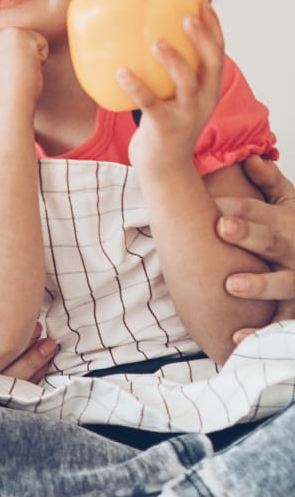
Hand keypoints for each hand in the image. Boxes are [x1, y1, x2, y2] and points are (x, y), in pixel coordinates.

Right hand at [0, 28, 46, 117]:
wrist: (3, 109)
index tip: (0, 81)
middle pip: (3, 45)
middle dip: (9, 58)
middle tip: (10, 80)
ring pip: (21, 43)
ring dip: (24, 59)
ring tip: (18, 78)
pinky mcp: (16, 34)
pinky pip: (39, 44)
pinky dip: (40, 60)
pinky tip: (28, 73)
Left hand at [119, 2, 223, 175]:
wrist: (164, 169)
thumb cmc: (164, 127)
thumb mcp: (175, 98)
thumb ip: (168, 75)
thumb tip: (140, 41)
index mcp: (208, 89)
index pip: (218, 52)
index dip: (213, 27)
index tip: (201, 3)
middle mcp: (202, 100)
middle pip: (211, 63)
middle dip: (203, 37)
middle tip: (187, 16)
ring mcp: (185, 114)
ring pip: (186, 83)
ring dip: (174, 60)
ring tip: (156, 42)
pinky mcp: (164, 128)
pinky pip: (150, 104)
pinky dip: (136, 86)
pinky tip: (121, 72)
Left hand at [217, 156, 294, 339]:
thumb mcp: (292, 206)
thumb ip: (271, 184)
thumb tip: (250, 158)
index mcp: (285, 224)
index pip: (258, 212)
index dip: (235, 207)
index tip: (210, 203)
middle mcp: (294, 251)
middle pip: (271, 241)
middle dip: (249, 234)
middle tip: (222, 227)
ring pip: (282, 284)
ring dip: (259, 285)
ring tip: (231, 284)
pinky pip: (281, 324)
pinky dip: (259, 333)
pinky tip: (237, 338)